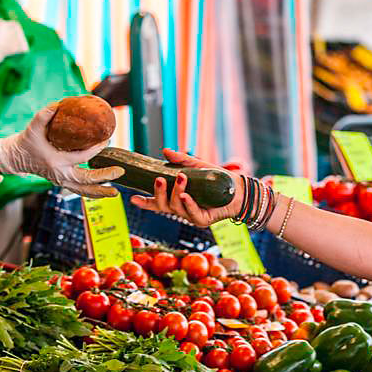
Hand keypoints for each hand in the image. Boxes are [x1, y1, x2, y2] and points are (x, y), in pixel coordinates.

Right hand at [0, 104, 123, 197]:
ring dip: (100, 192)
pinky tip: (104, 192)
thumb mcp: (32, 127)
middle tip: (120, 172)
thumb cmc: (25, 142)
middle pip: (86, 180)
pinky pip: (79, 191)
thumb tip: (57, 104)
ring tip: (115, 192)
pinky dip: (92, 193)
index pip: (82, 156)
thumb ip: (44, 115)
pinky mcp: (62, 183)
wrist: (15, 158)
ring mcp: (61, 181)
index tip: (107, 141)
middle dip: (104, 177)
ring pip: (83, 191)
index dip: (96, 149)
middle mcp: (60, 174)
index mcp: (56, 161)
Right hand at [129, 149, 244, 226]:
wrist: (239, 188)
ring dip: (176, 192)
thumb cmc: (218, 179)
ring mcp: (192, 216)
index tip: (132, 197)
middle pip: (163, 206)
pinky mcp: (203, 220)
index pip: (157, 203)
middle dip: (158, 193)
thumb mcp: (197, 166)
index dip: (145, 202)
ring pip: (176, 208)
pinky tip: (185, 196)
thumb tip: (165, 151)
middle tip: (158, 179)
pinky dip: (188, 204)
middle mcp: (182, 209)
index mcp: (177, 198)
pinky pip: (192, 214)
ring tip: (181, 178)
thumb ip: (181, 160)